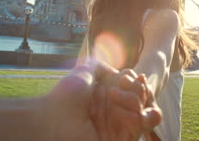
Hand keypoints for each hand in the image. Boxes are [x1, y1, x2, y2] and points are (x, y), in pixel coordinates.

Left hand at [43, 61, 160, 140]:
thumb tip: (118, 72)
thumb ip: (102, 66)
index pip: (134, 88)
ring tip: (114, 95)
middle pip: (142, 99)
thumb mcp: (85, 71)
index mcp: (107, 98)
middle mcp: (114, 112)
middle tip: (122, 82)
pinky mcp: (120, 139)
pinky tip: (117, 108)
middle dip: (137, 87)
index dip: (135, 80)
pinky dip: (133, 113)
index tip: (126, 75)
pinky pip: (138, 125)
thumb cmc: (65, 96)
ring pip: (144, 111)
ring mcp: (118, 126)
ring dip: (134, 98)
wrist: (53, 120)